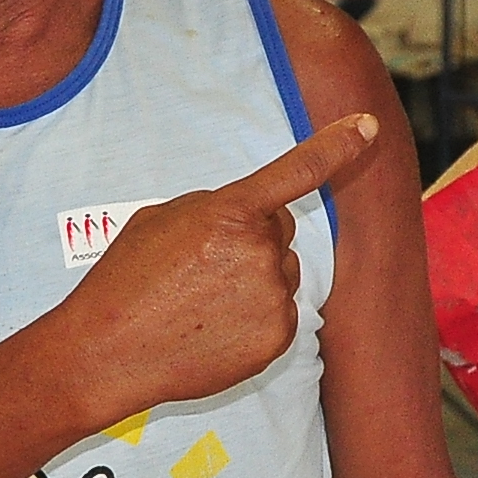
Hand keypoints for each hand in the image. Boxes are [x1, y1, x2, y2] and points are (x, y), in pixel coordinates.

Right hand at [74, 115, 377, 409]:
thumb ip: (215, 208)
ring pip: (281, 272)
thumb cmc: (127, 279)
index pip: (296, 170)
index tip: (368, 125)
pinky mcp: (278, 337)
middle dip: (252, 238)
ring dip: (253, 279)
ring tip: (200, 302)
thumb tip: (252, 219)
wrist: (108, 352)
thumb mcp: (162, 220)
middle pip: (280, 230)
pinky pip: (280, 312)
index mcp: (229, 211)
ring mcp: (273, 296)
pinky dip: (254, 317)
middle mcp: (260, 251)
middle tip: (201, 266)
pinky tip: (213, 328)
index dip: (337, 145)